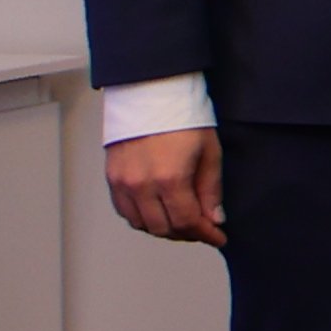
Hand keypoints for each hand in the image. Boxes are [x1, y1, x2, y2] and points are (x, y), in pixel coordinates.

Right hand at [105, 125, 223, 247]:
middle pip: (163, 228)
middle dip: (187, 233)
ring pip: (142, 224)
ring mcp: (122, 183)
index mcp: (169, 178)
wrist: (151, 93)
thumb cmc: (183, 117)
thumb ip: (211, 189)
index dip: (205, 234)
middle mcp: (141, 185)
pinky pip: (125, 211)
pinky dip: (142, 218)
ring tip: (183, 221)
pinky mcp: (111, 177)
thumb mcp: (209, 152)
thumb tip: (214, 218)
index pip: (187, 221)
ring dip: (164, 228)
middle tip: (203, 230)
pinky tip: (159, 211)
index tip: (218, 237)